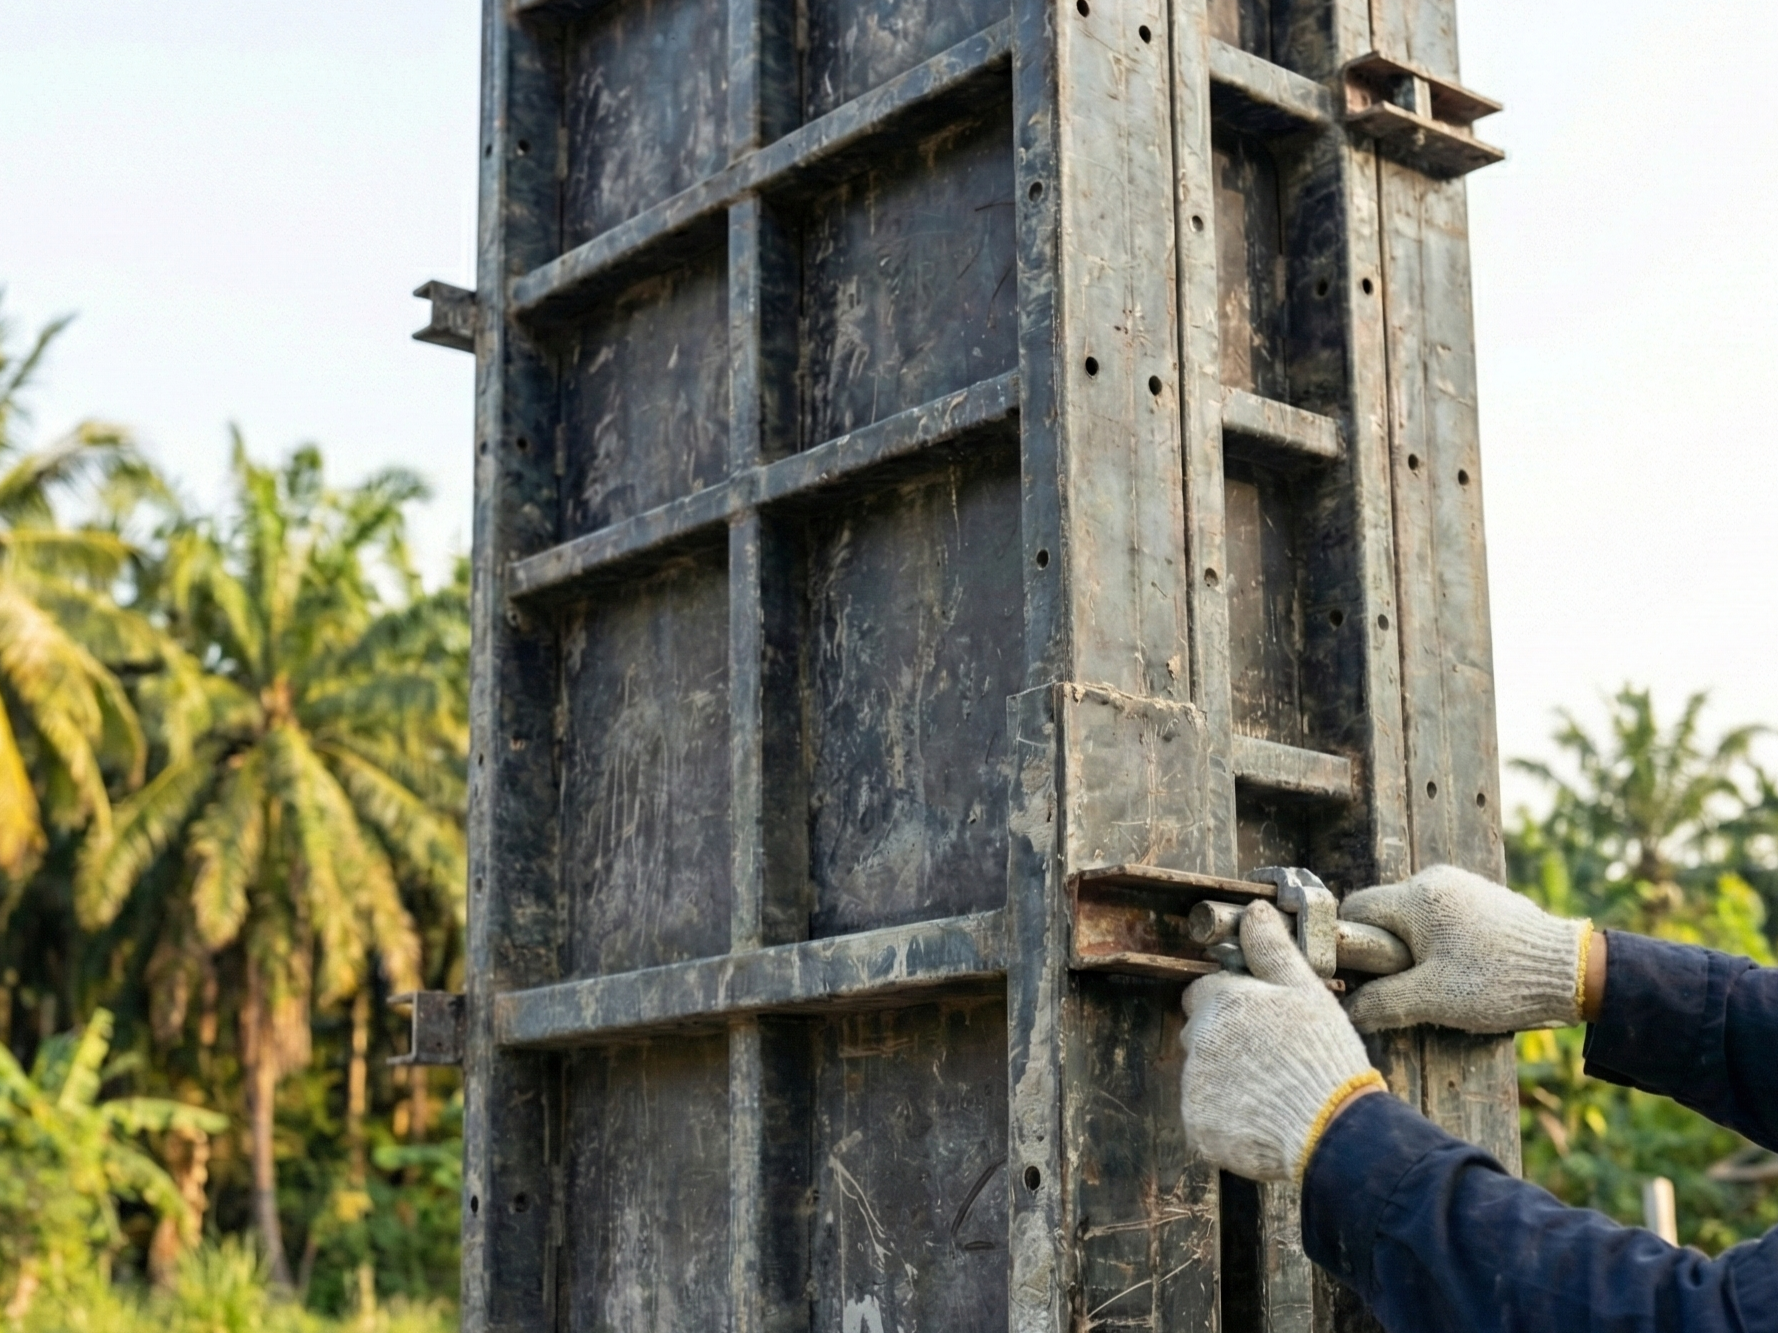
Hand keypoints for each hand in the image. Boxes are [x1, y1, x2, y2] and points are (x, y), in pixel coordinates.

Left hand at [1180, 901, 1383, 1181]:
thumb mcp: (1306, 992)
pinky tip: (1261, 1118)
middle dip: (1224, 1041)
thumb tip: (1255, 910)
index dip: (1230, 1005)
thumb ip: (1272, 950)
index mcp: (1221, 1003)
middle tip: (1270, 1059)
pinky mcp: (1197, 1126)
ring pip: (1200, 1075)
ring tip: (1272, 1091)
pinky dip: (1225, 1118)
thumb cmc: (1325, 1056)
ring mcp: (1194, 1087)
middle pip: (1198, 1033)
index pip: (1203, 993)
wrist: (1332, 1129)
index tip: (1259, 1023)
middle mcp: (1198, 1041)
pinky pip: (1203, 1115)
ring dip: (1225, 1080)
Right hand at [1340, 864, 1591, 1034]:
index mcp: (1416, 898)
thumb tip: (1347, 1011)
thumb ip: (1381, 1002)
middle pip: (1385, 913)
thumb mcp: (1432, 1000)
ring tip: (1442, 980)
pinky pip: (1443, 916)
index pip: (1356, 910)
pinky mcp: (1482, 895)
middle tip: (1408, 984)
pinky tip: (1464, 968)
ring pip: (1414, 917)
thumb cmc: (1499, 982)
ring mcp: (1461, 885)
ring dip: (1416, 948)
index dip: (1349, 945)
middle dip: (1387, 950)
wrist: (1572, 971)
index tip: (1362, 975)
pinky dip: (1441, 941)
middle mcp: (1435, 880)